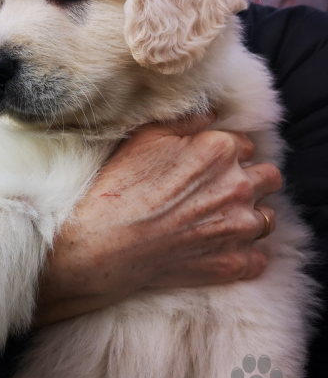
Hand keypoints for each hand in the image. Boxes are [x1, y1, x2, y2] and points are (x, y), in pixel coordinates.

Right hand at [34, 117, 281, 326]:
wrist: (108, 242)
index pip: (247, 145)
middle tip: (224, 190)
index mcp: (221, 150)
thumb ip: (187, 121)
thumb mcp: (147, 137)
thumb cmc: (123, 186)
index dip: (229, 153)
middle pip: (269, 178)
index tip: (211, 165)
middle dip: (252, 180)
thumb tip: (211, 115)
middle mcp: (239, 186)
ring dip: (252, 216)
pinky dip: (245, 254)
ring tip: (224, 220)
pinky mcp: (233, 263)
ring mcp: (239, 227)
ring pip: (268, 218)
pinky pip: (259, 259)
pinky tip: (222, 249)